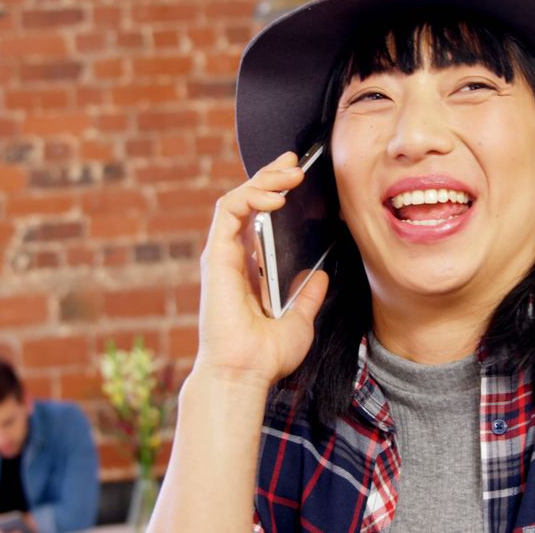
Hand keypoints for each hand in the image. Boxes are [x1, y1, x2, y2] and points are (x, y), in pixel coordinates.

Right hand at [196, 151, 329, 389]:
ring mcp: (222, 255)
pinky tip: (276, 196)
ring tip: (292, 173)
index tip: (297, 175)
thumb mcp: (299, 321)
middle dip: (271, 176)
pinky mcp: (216, 254)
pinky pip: (228, 211)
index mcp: (250, 270)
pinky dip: (250, 195)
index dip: (275, 192)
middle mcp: (233, 258)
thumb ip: (306, 297)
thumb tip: (318, 276)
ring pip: (237, 199)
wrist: (245, 372)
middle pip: (248, 203)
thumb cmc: (266, 355)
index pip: (259, 219)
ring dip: (264, 180)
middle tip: (296, 163)